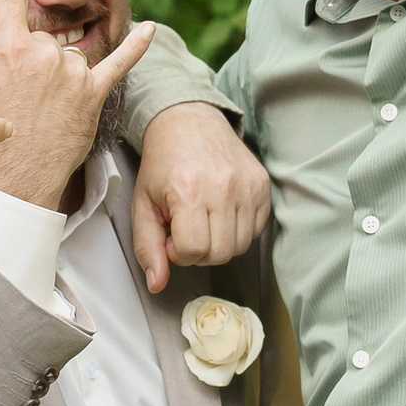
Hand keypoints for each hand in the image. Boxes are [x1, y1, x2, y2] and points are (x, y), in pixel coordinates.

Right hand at [0, 0, 156, 208]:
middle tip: (27, 98)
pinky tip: (150, 29)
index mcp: (9, 48)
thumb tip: (11, 40)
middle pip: (47, 38)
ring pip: (72, 57)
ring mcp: (72, 73)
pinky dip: (137, 46)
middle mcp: (43, 53)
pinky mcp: (95, 93)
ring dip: (63, 78)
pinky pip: (119, 62)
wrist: (19, 177)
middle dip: (39, 63)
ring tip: (48, 110)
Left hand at [130, 102, 269, 292]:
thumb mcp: (143, 204)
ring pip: (240, 246)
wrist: (189, 121)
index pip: (194, 251)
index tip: (171, 235)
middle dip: (199, 251)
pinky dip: (237, 229)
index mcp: (189, 190)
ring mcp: (248, 185)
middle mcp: (224, 187)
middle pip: (220, 253)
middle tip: (186, 229)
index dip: (178, 252)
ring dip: (219, 242)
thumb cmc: (163, 163)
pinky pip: (255, 230)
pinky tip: (220, 212)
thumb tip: (157, 284)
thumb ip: (147, 246)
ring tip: (203, 220)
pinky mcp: (262, 184)